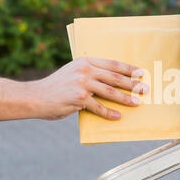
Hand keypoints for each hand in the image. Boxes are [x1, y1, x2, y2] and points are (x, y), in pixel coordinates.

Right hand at [30, 57, 148, 119]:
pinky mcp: (79, 98)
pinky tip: (117, 117)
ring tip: (137, 103)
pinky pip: (99, 107)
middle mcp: (85, 70)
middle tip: (145, 89)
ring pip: (110, 92)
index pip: (112, 64)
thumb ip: (89, 74)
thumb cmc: (56, 87)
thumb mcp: (73, 72)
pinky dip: (109, 113)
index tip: (141, 73)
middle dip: (132, 84)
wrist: (35, 97)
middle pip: (115, 77)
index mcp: (85, 61)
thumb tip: (111, 82)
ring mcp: (82, 83)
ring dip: (126, 98)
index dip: (129, 68)